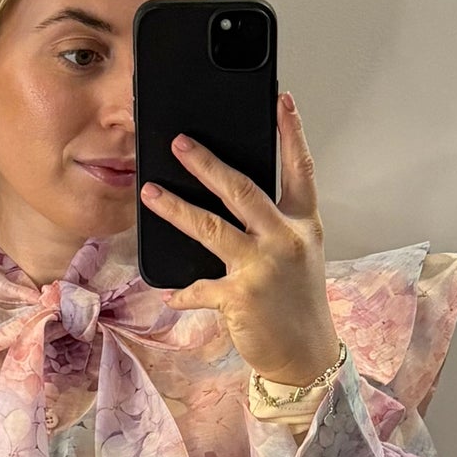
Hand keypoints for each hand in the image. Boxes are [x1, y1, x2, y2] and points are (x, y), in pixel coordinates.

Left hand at [141, 91, 338, 385]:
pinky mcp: (240, 296)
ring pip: (210, 227)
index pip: (300, 170)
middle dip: (207, 163)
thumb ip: (274, 225)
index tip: (282, 101)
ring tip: (150, 192)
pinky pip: (200, 287)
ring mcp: (262, 267)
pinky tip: (169, 293)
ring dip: (175, 209)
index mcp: (302, 225)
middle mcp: (284, 239)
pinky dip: (183, 292)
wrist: (306, 356)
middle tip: (180, 143)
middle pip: (242, 189)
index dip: (292, 133)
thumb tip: (232, 199)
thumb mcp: (298, 256)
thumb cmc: (298, 304)